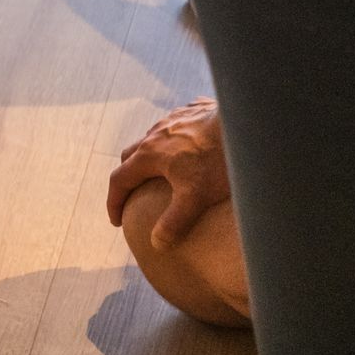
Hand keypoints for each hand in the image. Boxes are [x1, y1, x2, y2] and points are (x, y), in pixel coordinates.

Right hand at [107, 97, 228, 247]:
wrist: (241, 122)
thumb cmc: (218, 160)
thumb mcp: (196, 197)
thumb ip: (174, 222)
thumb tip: (157, 244)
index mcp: (149, 155)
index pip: (119, 180)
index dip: (114, 202)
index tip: (116, 220)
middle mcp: (154, 134)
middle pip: (130, 156)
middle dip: (128, 177)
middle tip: (134, 196)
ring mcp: (173, 119)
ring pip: (153, 138)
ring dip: (150, 156)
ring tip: (164, 171)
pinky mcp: (192, 110)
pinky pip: (176, 125)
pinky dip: (174, 140)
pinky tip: (190, 146)